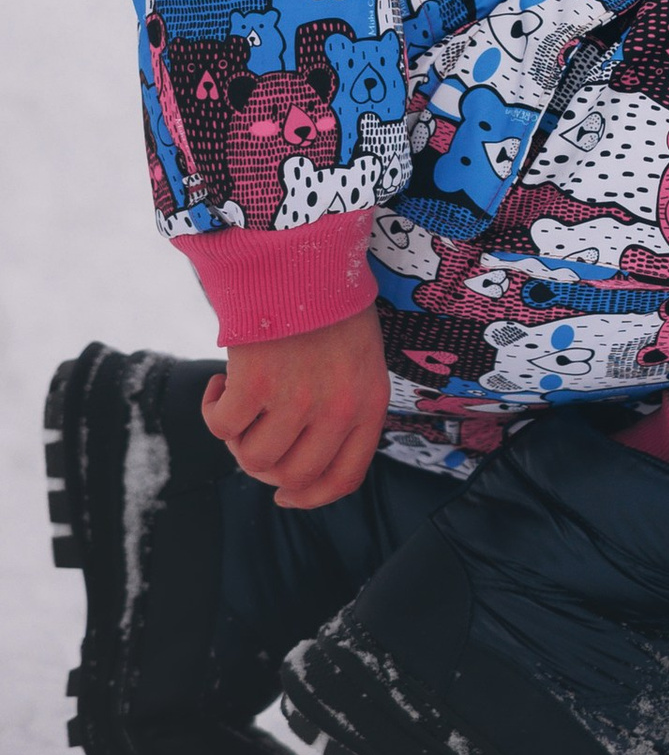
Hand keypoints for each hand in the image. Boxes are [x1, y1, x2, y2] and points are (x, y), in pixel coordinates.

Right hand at [203, 306, 387, 508]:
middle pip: (292, 476)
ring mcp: (297, 400)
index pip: (343, 478)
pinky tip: (221, 382)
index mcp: (369, 406)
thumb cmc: (331, 307)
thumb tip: (301, 466)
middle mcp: (337, 410)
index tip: (284, 495)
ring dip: (237, 438)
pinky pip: (222, 427)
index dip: (310, 497)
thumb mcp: (360, 362)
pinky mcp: (256, 384)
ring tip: (241, 400)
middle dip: (266, 466)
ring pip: (253, 459)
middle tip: (253, 433)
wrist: (304, 257)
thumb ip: (342, 410)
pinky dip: (214, 410)